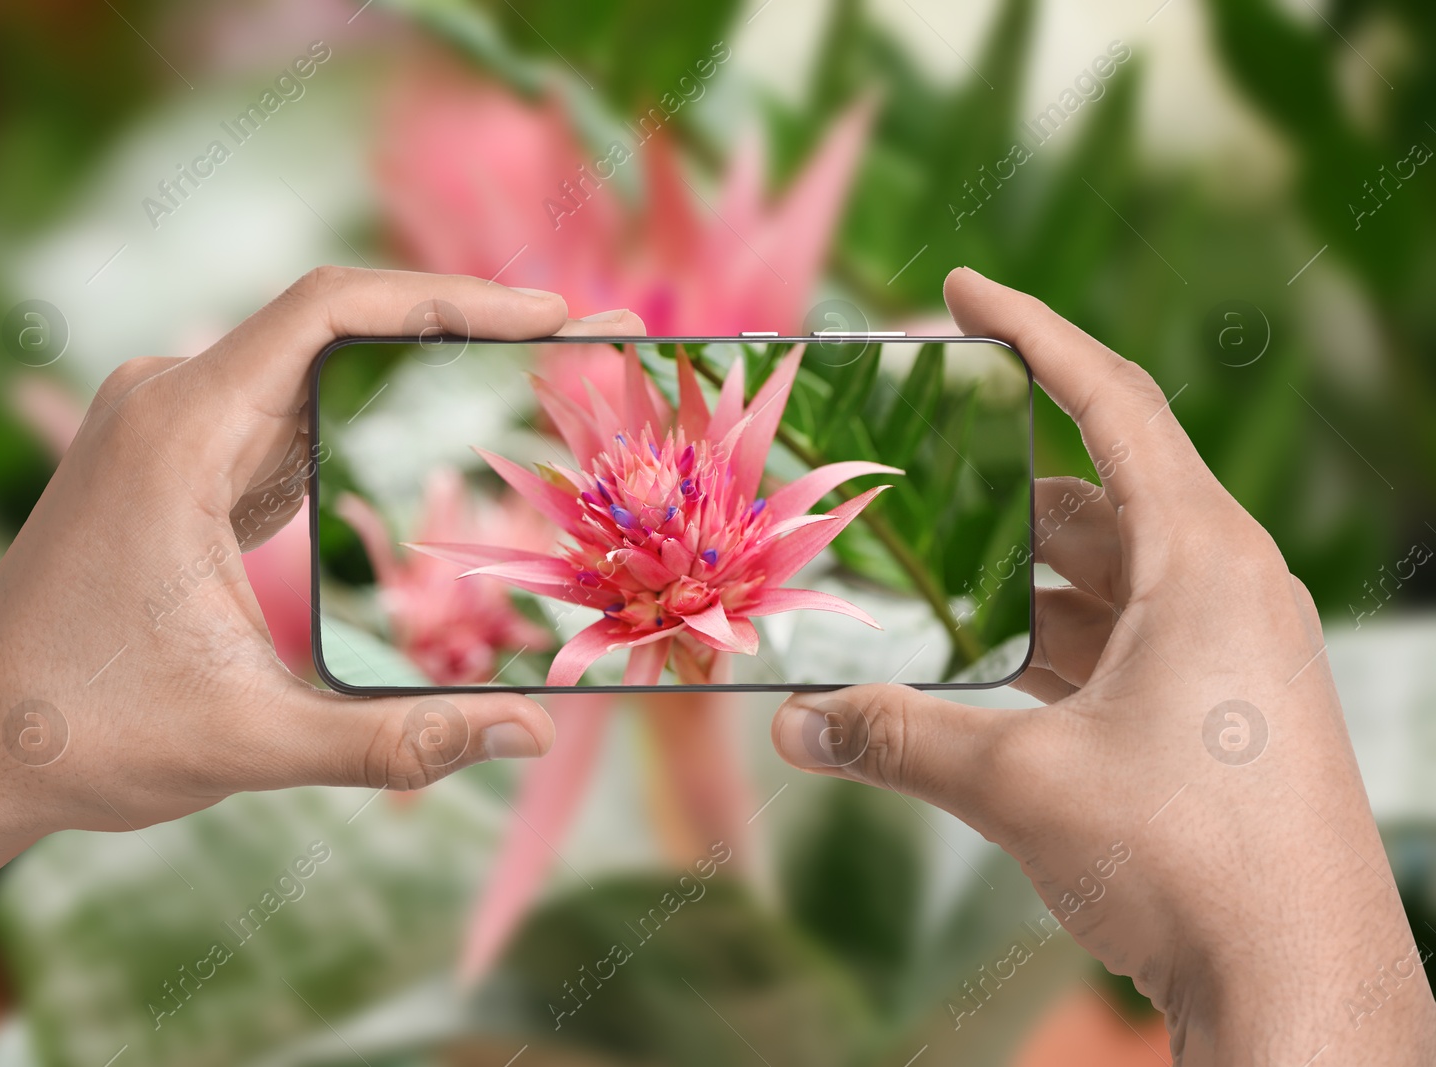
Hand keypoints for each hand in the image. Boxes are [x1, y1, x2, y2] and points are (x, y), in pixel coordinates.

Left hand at [0, 268, 643, 1056]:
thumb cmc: (84, 733)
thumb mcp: (254, 741)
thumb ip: (398, 739)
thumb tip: (532, 735)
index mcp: (179, 433)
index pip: (333, 310)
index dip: (452, 298)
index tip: (549, 313)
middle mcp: (166, 404)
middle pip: (334, 327)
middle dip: (457, 332)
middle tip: (573, 345)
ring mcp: (162, 428)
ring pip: (307, 369)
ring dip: (409, 377)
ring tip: (523, 384)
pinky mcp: (169, 464)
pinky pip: (277, 415)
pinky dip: (356, 424)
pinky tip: (419, 443)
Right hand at [772, 268, 1435, 1061]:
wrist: (1299, 984)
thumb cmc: (1188, 858)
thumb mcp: (1022, 784)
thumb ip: (896, 738)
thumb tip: (795, 723)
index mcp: (1203, 559)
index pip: (1110, 401)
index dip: (1032, 333)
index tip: (964, 291)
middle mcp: (1227, 586)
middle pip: (1096, 492)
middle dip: (996, 483)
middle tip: (910, 475)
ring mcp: (1231, 651)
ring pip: (1105, 576)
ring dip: (1017, 575)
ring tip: (924, 582)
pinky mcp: (1220, 710)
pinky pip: (1122, 639)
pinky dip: (1048, 639)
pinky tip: (979, 669)